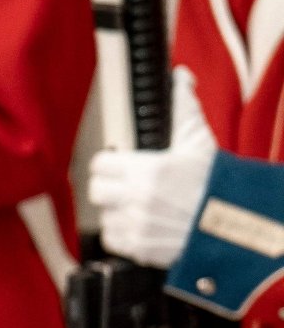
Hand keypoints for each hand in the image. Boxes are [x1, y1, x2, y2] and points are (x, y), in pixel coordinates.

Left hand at [89, 67, 216, 268]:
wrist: (230, 224)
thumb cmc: (214, 181)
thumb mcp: (198, 139)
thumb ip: (182, 106)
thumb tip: (178, 78)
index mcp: (147, 170)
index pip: (100, 164)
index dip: (107, 161)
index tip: (116, 162)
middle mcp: (137, 200)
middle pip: (96, 191)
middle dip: (107, 186)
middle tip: (122, 184)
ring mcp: (137, 227)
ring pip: (104, 216)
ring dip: (116, 211)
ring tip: (137, 205)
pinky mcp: (139, 250)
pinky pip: (113, 240)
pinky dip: (122, 234)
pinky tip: (139, 224)